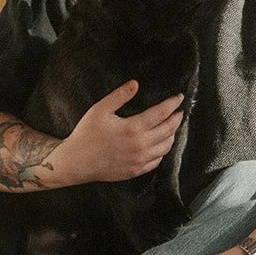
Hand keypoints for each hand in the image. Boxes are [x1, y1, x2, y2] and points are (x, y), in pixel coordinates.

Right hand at [51, 81, 184, 185]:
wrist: (76, 161)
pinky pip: (157, 161)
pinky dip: (162, 151)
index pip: (162, 113)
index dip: (173, 103)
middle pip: (169, 130)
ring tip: (171, 127)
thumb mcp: (100, 110)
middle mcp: (140, 145)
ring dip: (172, 135)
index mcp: (133, 128)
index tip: (179, 97)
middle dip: (177, 119)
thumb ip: (119, 96)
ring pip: (166, 147)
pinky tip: (160, 145)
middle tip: (179, 112)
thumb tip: (135, 84)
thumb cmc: (86, 134)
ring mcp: (140, 160)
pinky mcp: (136, 170)